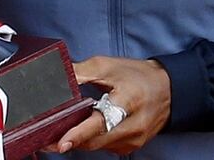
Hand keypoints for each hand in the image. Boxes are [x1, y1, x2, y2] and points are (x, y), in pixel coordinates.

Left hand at [53, 56, 171, 154]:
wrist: (169, 90)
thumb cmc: (138, 76)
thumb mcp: (109, 66)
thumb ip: (82, 72)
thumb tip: (57, 76)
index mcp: (128, 102)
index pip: (101, 122)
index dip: (79, 133)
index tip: (61, 143)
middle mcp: (133, 126)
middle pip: (95, 140)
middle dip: (69, 140)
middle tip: (44, 139)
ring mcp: (134, 140)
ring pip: (98, 146)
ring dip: (78, 141)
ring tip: (56, 135)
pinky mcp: (132, 146)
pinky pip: (105, 147)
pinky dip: (91, 141)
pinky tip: (79, 133)